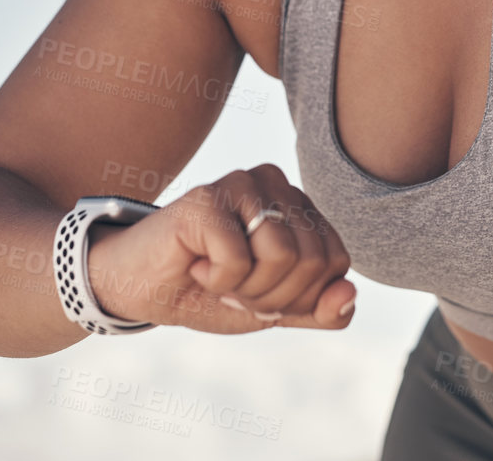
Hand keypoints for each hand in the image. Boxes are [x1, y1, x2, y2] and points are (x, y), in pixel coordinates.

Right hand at [84, 163, 356, 333]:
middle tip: (234, 289)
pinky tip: (196, 266)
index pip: (337, 261)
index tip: (260, 294)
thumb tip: (350, 293)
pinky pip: (240, 258)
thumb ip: (318, 309)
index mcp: (298, 204)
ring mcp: (241, 183)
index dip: (302, 297)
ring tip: (217, 277)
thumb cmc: (208, 292)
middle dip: (273, 296)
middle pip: (313, 260)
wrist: (142, 289)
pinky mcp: (207, 197)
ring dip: (247, 288)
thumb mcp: (273, 310)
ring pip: (284, 255)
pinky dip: (219, 280)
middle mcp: (275, 182)